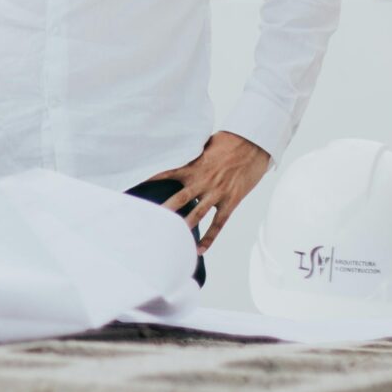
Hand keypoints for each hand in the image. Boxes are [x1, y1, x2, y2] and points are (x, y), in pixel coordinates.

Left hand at [149, 132, 273, 252]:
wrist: (254, 144)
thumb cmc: (230, 141)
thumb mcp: (206, 144)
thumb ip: (191, 155)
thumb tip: (177, 153)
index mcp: (194, 166)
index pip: (168, 173)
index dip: (152, 180)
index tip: (136, 186)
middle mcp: (203, 181)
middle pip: (179, 199)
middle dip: (164, 211)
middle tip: (149, 222)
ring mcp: (217, 193)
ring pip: (196, 214)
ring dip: (183, 226)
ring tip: (169, 238)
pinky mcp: (231, 201)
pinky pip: (218, 224)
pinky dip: (209, 238)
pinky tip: (199, 249)